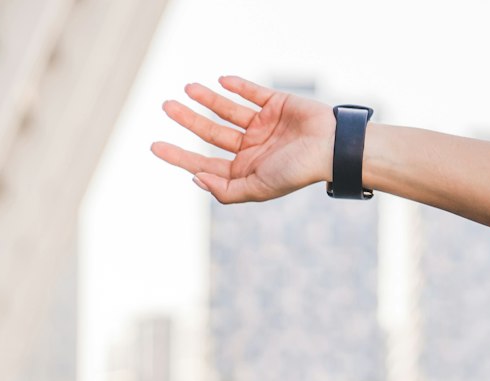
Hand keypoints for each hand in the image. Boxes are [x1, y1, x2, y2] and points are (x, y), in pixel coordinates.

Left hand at [150, 75, 336, 204]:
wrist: (333, 147)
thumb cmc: (297, 171)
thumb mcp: (258, 188)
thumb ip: (227, 190)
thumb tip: (195, 179)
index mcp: (247, 169)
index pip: (206, 163)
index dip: (180, 156)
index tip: (156, 146)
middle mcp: (252, 147)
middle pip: (212, 132)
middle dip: (189, 120)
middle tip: (167, 107)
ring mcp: (264, 125)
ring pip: (227, 109)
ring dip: (208, 99)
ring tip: (188, 88)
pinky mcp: (276, 104)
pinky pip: (252, 93)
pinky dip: (238, 86)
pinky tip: (222, 80)